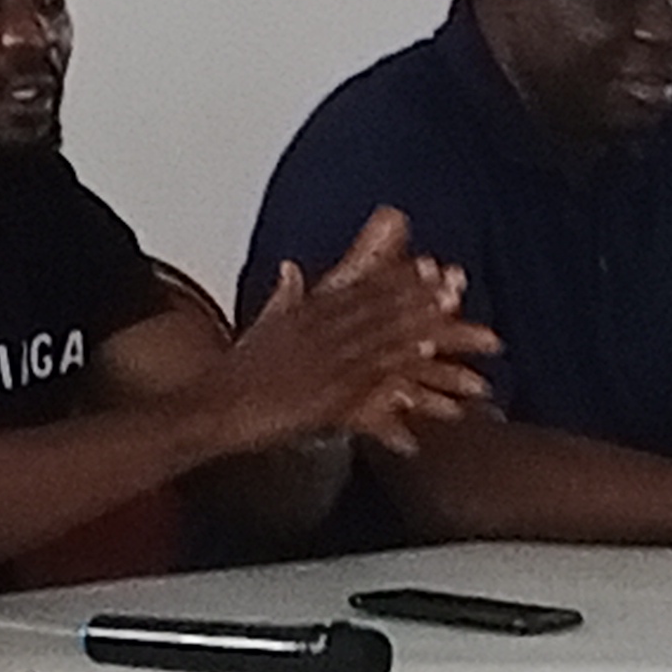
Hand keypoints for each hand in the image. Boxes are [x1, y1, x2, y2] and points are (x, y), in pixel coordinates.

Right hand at [203, 210, 501, 457]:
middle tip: (458, 284)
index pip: (362, 288)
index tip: (431, 266)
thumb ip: (283, 296)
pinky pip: (369, 373)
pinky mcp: (326, 392)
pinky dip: (398, 359)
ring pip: (382, 336)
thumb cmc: (234, 371)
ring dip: (420, 322)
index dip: (399, 277)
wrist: (213, 405)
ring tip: (455, 313)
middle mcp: (320, 329)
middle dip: (421, 295)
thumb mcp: (261, 325)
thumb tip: (291, 268)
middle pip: (380, 307)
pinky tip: (425, 353)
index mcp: (308, 312)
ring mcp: (325, 360)